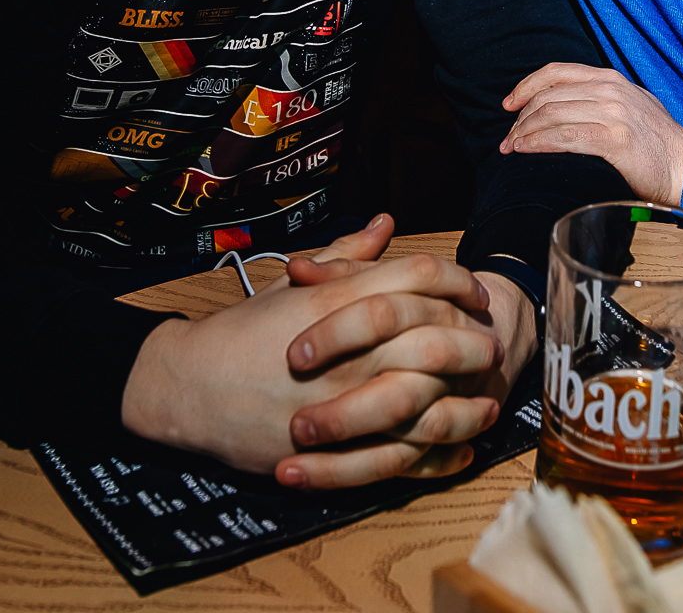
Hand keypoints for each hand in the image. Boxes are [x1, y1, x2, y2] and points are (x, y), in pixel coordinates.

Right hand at [121, 239, 501, 486]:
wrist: (188, 388)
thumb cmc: (243, 333)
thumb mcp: (292, 285)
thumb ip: (346, 255)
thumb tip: (386, 224)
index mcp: (337, 301)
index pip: (419, 277)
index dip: (460, 282)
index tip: (477, 293)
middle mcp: (347, 350)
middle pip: (435, 338)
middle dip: (475, 342)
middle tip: (493, 345)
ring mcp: (343, 404)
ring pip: (428, 403)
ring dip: (467, 404)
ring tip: (487, 402)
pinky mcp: (334, 451)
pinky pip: (403, 457)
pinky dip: (440, 456)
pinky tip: (461, 450)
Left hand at [500, 63, 682, 204]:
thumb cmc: (658, 145)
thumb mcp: (631, 106)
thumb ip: (601, 99)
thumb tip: (564, 105)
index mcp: (611, 79)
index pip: (557, 72)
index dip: (526, 86)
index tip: (509, 104)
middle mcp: (611, 90)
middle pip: (548, 95)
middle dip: (521, 118)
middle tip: (508, 138)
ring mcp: (613, 112)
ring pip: (552, 115)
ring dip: (524, 132)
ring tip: (512, 147)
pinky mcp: (614, 138)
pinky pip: (564, 136)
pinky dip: (539, 143)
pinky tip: (527, 150)